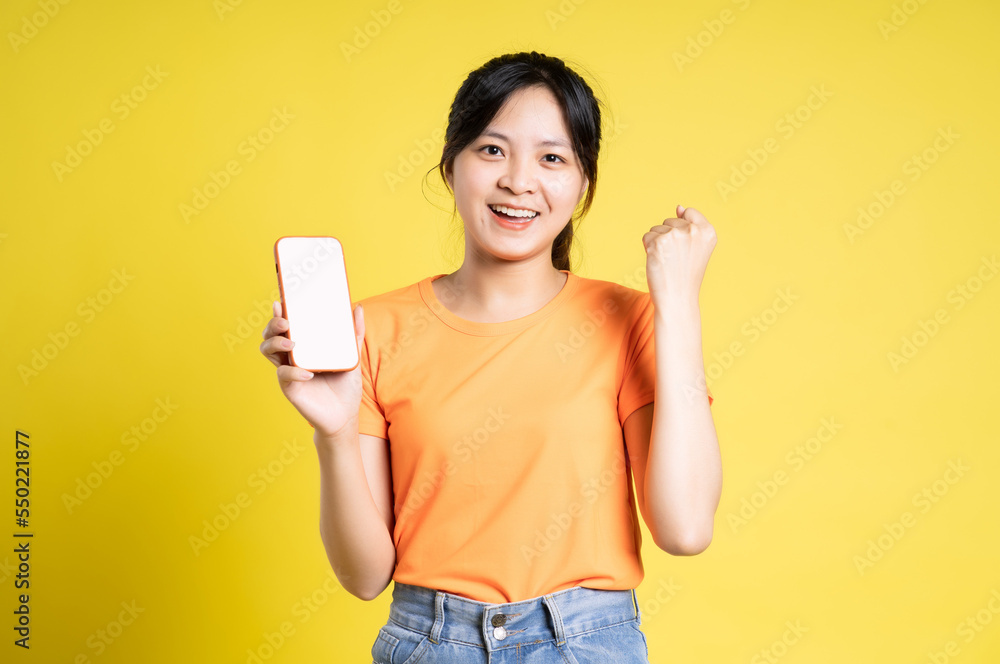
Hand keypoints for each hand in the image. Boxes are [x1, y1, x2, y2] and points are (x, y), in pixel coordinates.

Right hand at [259, 300, 365, 437]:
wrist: (345, 415)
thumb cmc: (344, 386)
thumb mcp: (351, 356)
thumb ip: (354, 333)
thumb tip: (359, 308)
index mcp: (302, 346)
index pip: (285, 326)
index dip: (278, 313)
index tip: (280, 301)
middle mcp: (291, 356)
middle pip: (270, 335)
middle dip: (273, 325)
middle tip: (286, 322)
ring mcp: (288, 371)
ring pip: (268, 351)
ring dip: (275, 343)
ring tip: (291, 344)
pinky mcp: (289, 387)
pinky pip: (284, 375)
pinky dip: (293, 372)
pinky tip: (307, 373)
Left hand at [642, 204, 716, 307]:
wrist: (677, 299)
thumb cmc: (685, 275)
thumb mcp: (697, 248)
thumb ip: (691, 225)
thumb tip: (678, 207)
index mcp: (708, 231)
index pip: (689, 212)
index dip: (682, 230)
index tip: (686, 249)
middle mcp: (693, 230)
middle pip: (670, 221)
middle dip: (669, 237)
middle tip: (676, 259)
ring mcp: (675, 235)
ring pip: (657, 229)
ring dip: (657, 243)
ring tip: (668, 261)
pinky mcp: (657, 242)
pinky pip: (647, 237)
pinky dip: (648, 249)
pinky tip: (658, 262)